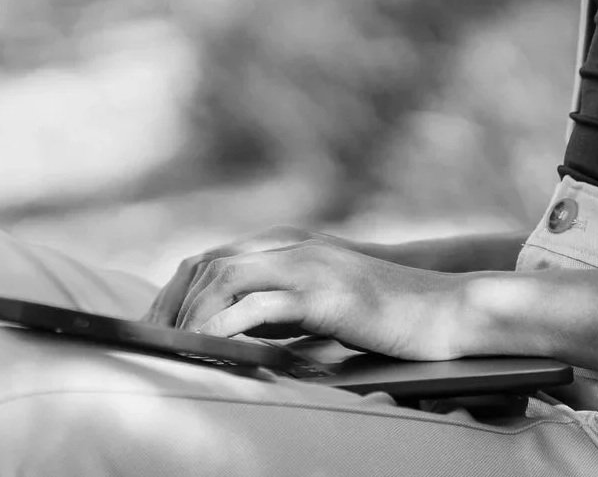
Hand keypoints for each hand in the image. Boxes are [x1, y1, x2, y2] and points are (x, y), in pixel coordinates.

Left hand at [144, 225, 369, 332]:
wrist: (443, 309)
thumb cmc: (387, 316)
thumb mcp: (323, 308)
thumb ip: (281, 311)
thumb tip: (235, 335)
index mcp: (288, 250)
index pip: (213, 260)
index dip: (177, 290)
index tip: (155, 326)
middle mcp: (291, 250)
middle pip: (208, 265)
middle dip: (173, 302)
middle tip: (154, 341)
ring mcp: (306, 267)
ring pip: (226, 279)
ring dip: (194, 314)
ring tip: (177, 347)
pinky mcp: (323, 294)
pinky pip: (261, 306)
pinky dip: (229, 326)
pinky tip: (214, 346)